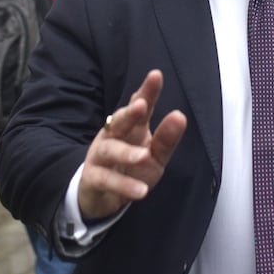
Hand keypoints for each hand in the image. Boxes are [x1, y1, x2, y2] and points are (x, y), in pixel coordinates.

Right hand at [78, 69, 186, 220]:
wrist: (102, 197)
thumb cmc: (131, 169)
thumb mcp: (155, 156)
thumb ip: (167, 139)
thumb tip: (180, 115)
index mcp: (131, 127)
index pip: (139, 105)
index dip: (147, 91)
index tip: (156, 75)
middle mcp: (112, 136)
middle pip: (119, 120)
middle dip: (129, 112)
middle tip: (141, 105)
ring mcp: (100, 156)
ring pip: (110, 150)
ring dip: (126, 153)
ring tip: (143, 156)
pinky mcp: (93, 178)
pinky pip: (106, 180)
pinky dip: (123, 185)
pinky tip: (140, 191)